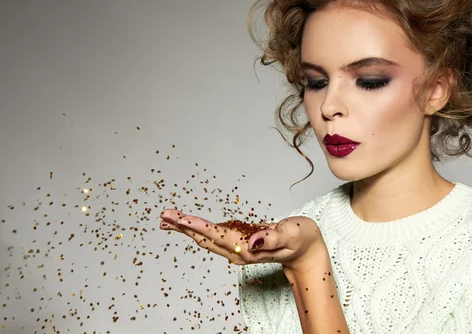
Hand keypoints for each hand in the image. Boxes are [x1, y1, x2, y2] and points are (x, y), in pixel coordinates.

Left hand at [159, 209, 326, 272]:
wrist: (308, 253)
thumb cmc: (303, 240)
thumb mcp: (292, 235)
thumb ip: (272, 238)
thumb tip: (251, 241)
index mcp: (249, 249)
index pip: (216, 235)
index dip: (195, 226)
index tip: (177, 218)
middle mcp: (239, 252)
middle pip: (205, 239)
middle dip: (183, 228)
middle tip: (163, 217)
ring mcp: (238, 251)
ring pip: (206, 240)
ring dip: (186, 230)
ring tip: (167, 221)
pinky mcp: (240, 246)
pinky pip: (214, 238)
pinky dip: (198, 231)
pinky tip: (189, 227)